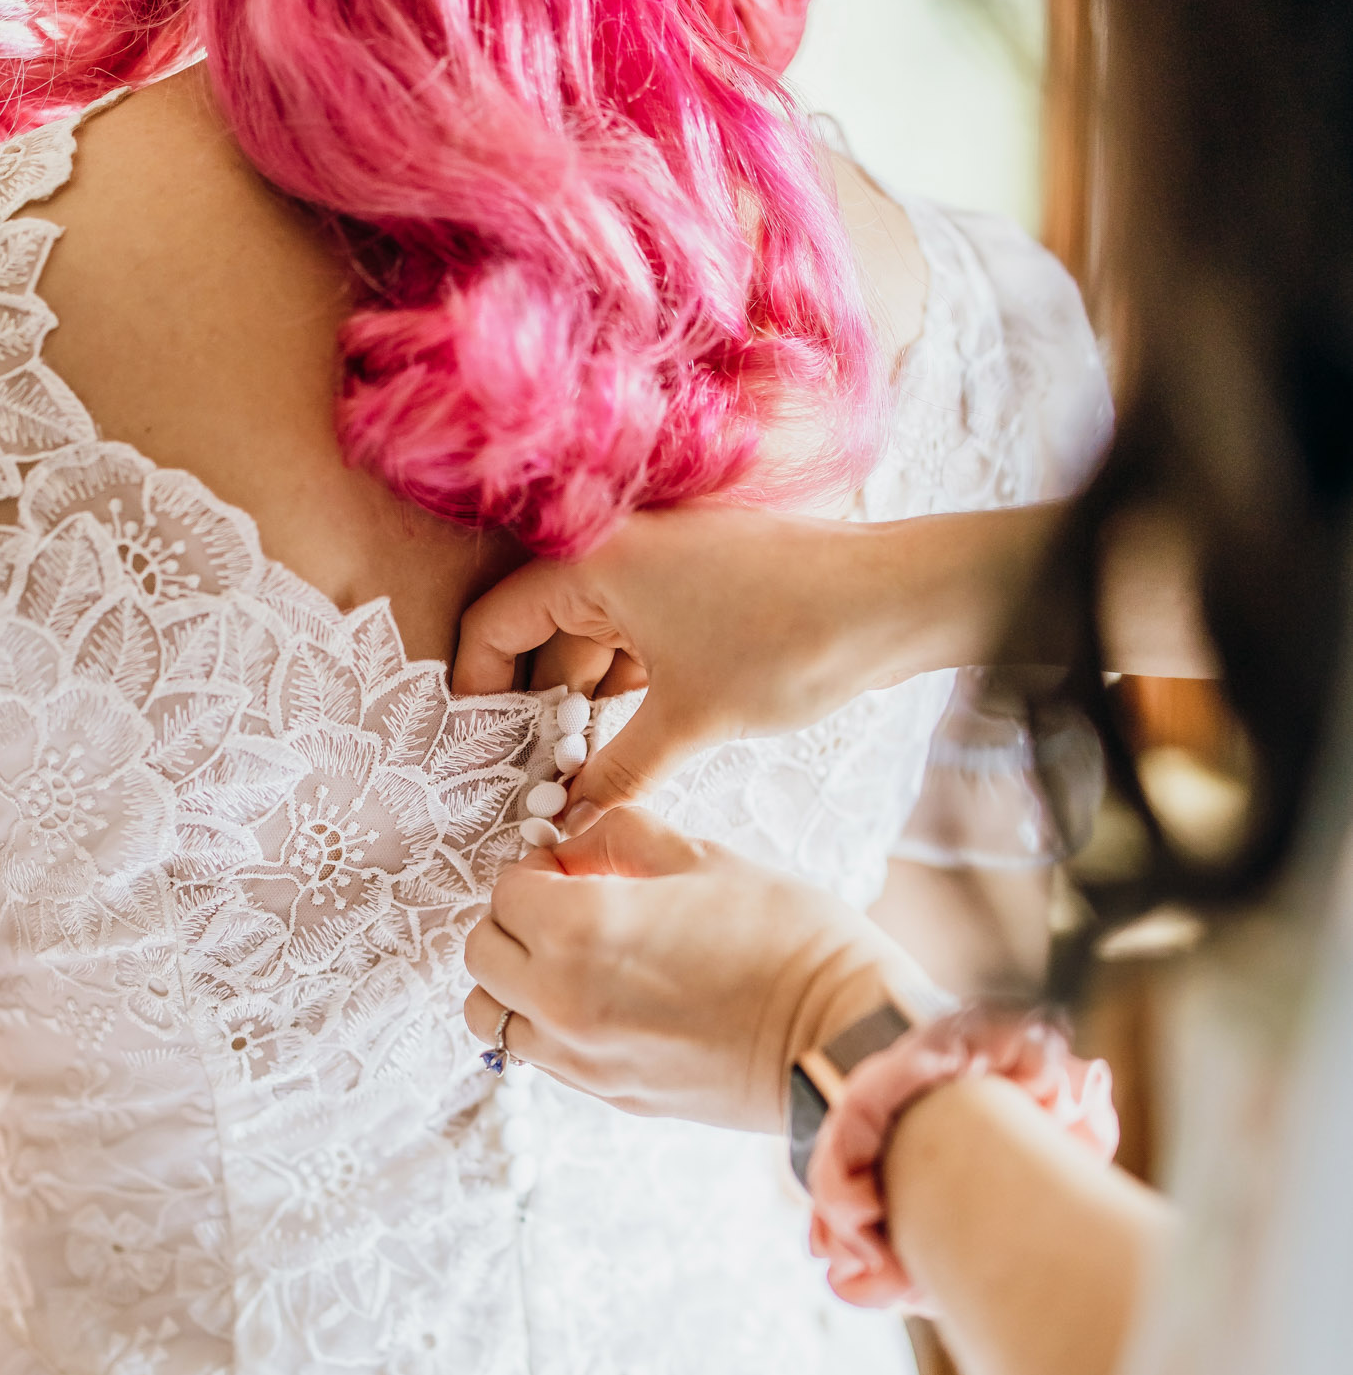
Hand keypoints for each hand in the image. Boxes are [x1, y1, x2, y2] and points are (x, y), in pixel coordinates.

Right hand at [452, 503, 1053, 812]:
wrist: (899, 601)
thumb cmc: (789, 640)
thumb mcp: (689, 720)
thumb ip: (616, 774)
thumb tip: (569, 821)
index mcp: (593, 564)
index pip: (497, 622)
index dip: (479, 688)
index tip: (476, 750)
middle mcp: (618, 553)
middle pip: (545, 633)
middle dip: (539, 709)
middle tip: (529, 782)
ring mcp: (664, 567)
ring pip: (598, 641)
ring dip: (589, 705)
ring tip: (581, 777)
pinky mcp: (704, 587)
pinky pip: (642, 639)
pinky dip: (633, 687)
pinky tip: (634, 746)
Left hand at [462, 808, 941, 1132]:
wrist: (843, 1039)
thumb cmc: (790, 940)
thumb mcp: (708, 859)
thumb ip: (626, 837)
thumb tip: (581, 838)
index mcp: (581, 929)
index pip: (507, 890)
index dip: (539, 868)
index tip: (576, 864)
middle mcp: (563, 1000)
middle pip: (482, 955)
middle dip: (515, 921)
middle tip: (569, 905)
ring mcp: (583, 1058)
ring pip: (494, 1016)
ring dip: (517, 980)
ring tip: (576, 960)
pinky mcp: (610, 1095)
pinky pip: (541, 1055)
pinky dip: (548, 1024)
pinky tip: (605, 1001)